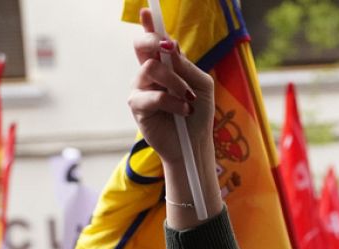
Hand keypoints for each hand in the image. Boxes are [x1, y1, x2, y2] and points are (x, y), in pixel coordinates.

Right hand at [128, 9, 221, 221]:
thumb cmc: (199, 115)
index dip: (149, 26)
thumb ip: (186, 66)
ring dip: (174, 82)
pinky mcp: (137, 107)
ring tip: (188, 98)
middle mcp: (149, 74)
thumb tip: (170, 47)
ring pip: (151, 69)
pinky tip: (183, 110)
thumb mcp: (201, 85)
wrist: (194, 145)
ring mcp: (141, 89)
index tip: (147, 11)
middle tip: (168, 50)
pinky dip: (171, 101)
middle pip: (142, 47)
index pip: (154, 41)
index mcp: (166, 66)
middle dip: (154, 42)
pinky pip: (152, 95)